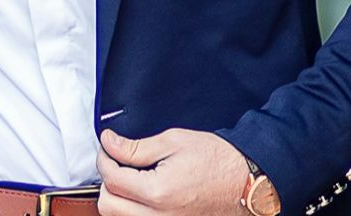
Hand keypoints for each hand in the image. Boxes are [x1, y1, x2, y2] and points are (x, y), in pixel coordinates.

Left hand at [96, 128, 264, 215]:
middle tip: (118, 163)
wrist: (246, 182)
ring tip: (132, 178)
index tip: (108, 147)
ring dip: (117, 198)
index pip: (112, 179)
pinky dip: (131, 211)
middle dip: (107, 181)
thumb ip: (137, 147)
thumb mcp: (174, 141)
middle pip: (108, 205)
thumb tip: (109, 143)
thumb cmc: (217, 159)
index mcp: (158, 192)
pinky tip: (142, 195)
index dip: (104, 159)